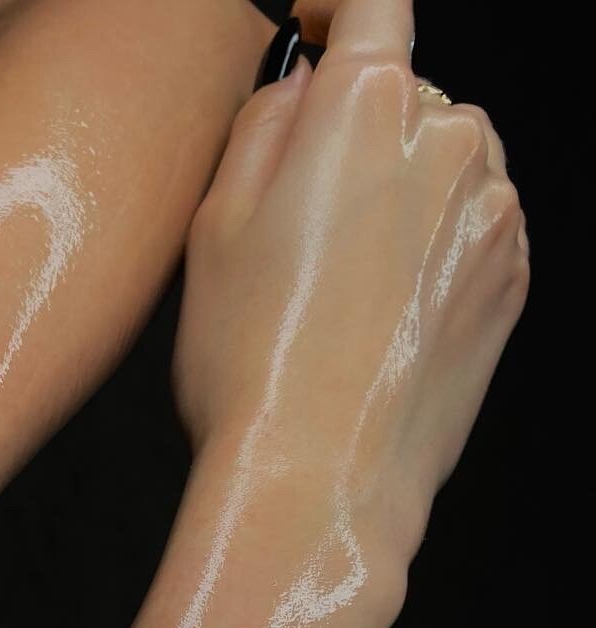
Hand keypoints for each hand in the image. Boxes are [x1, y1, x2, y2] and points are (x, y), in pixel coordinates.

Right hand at [174, 0, 527, 566]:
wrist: (320, 484)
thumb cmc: (250, 365)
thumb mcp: (211, 227)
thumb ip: (264, 126)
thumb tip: (303, 88)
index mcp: (368, 108)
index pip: (374, 4)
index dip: (338, 5)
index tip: (317, 23)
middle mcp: (451, 141)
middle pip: (408, 98)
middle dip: (358, 136)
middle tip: (295, 221)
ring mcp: (493, 212)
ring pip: (447, 164)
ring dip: (402, 194)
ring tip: (337, 284)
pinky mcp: (511, 279)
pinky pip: (472, 228)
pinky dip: (431, 249)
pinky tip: (377, 315)